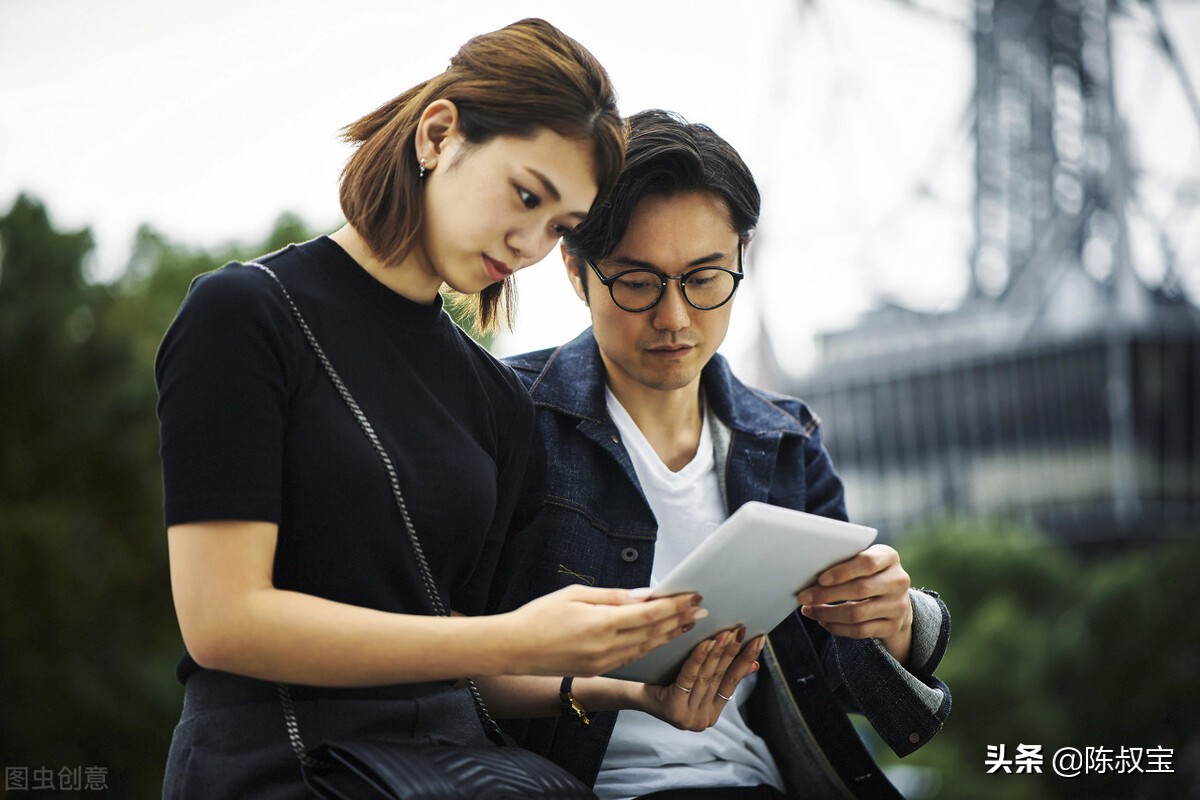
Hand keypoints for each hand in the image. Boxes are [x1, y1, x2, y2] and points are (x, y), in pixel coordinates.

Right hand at [506, 585, 705, 676]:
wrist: (514, 649)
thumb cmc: (540, 615)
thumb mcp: (576, 594)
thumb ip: (613, 596)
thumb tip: (644, 595)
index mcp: (602, 623)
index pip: (649, 614)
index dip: (674, 605)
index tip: (693, 596)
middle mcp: (607, 646)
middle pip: (654, 633)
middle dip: (680, 620)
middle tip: (702, 610)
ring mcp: (603, 662)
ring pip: (646, 648)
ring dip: (669, 636)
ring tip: (688, 625)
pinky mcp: (597, 670)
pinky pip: (631, 658)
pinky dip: (650, 648)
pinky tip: (660, 640)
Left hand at [636, 628, 764, 731]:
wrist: (631, 690)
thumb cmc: (664, 679)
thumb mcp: (695, 679)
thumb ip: (722, 674)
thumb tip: (752, 664)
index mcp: (711, 713)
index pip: (733, 682)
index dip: (746, 659)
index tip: (759, 639)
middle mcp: (702, 719)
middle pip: (720, 676)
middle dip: (733, 651)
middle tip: (742, 629)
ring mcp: (689, 717)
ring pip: (707, 676)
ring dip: (719, 652)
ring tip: (728, 631)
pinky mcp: (674, 710)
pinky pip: (689, 678)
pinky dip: (698, 658)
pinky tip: (706, 642)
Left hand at [796, 544, 912, 664]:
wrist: (895, 597)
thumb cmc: (868, 573)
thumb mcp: (863, 560)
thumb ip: (845, 562)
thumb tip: (809, 573)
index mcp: (889, 557)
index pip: (867, 563)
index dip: (842, 572)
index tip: (820, 579)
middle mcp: (898, 581)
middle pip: (860, 590)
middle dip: (827, 595)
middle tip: (804, 597)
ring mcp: (898, 606)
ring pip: (858, 614)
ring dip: (828, 614)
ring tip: (809, 610)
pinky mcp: (893, 626)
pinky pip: (860, 631)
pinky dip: (837, 627)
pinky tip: (823, 621)